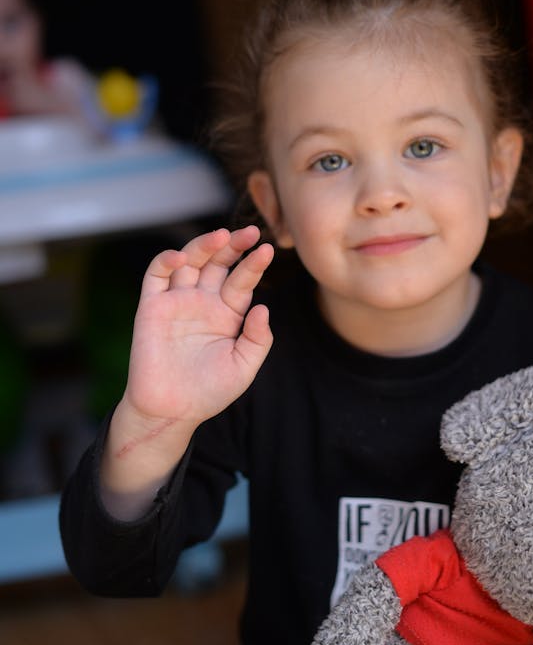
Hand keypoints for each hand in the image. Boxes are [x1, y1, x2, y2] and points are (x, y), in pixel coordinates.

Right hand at [123, 225, 273, 429]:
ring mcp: (177, 301)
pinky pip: (156, 276)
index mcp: (228, 313)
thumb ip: (258, 339)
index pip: (242, 280)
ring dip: (204, 246)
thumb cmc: (209, 392)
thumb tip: (264, 308)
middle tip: (249, 232)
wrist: (171, 411)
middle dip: (233, 245)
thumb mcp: (243, 367)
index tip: (268, 250)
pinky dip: (166, 260)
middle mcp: (203, 301)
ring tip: (221, 236)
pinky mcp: (151, 306)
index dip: (254, 264)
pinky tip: (181, 258)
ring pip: (190, 261)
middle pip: (219, 263)